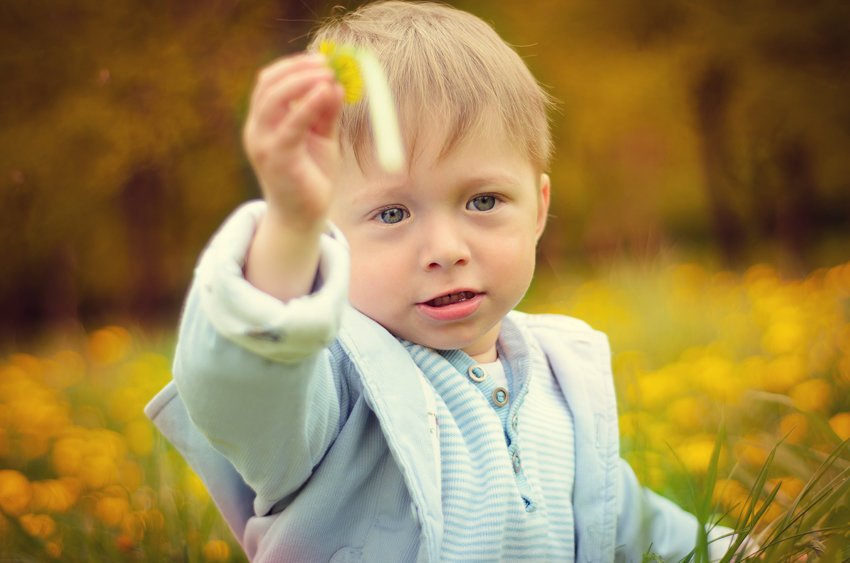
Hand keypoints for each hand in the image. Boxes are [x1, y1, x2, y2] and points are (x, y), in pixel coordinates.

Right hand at [243, 52, 344, 231]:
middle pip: (268, 84)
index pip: (269, 82)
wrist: (303, 218)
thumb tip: (336, 83)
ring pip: (274, 98)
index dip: (294, 66)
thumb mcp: (321, 137)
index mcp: (263, 122)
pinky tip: (328, 93)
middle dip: (299, 69)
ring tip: (329, 75)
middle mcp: (256, 129)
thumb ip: (326, 112)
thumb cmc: (311, 177)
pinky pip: (291, 124)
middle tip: (328, 64)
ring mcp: (262, 143)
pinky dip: (308, 104)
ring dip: (302, 80)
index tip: (322, 60)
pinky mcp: (276, 158)